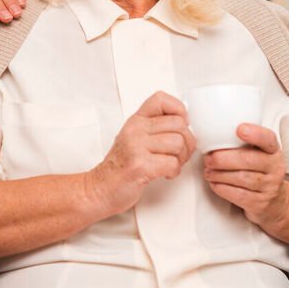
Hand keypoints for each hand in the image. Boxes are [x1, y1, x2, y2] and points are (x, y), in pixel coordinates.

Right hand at [84, 91, 195, 217]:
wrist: (101, 188)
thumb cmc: (120, 166)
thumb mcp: (133, 138)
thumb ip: (154, 128)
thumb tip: (184, 125)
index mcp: (136, 121)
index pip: (161, 99)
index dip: (179, 110)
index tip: (181, 125)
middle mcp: (135, 130)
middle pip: (179, 125)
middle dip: (187, 142)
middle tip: (180, 153)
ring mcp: (136, 146)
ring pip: (178, 143)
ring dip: (181, 158)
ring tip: (171, 164)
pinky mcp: (140, 165)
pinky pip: (172, 163)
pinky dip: (174, 172)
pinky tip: (165, 174)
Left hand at [203, 123, 288, 234]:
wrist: (276, 202)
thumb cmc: (258, 172)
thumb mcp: (258, 154)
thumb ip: (241, 144)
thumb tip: (211, 134)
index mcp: (273, 151)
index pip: (268, 139)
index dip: (255, 133)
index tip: (240, 129)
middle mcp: (275, 168)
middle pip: (248, 160)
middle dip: (223, 158)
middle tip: (208, 158)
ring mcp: (269, 187)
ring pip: (242, 178)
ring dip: (219, 174)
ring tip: (208, 171)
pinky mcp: (260, 203)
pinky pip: (239, 195)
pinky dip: (222, 188)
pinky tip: (214, 183)